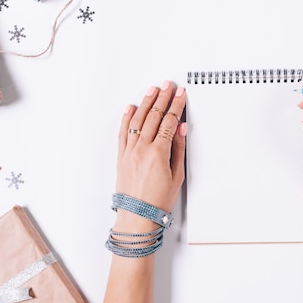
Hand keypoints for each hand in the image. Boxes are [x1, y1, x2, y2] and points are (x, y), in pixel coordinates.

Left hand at [115, 80, 186, 229]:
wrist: (137, 217)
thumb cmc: (158, 201)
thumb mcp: (177, 175)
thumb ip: (178, 148)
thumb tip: (181, 128)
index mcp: (158, 153)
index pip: (169, 121)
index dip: (177, 105)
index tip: (181, 94)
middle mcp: (141, 149)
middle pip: (153, 116)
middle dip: (162, 98)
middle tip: (168, 85)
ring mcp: (129, 151)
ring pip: (137, 120)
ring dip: (146, 102)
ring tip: (152, 90)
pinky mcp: (121, 156)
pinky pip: (123, 131)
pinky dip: (127, 117)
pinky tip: (131, 107)